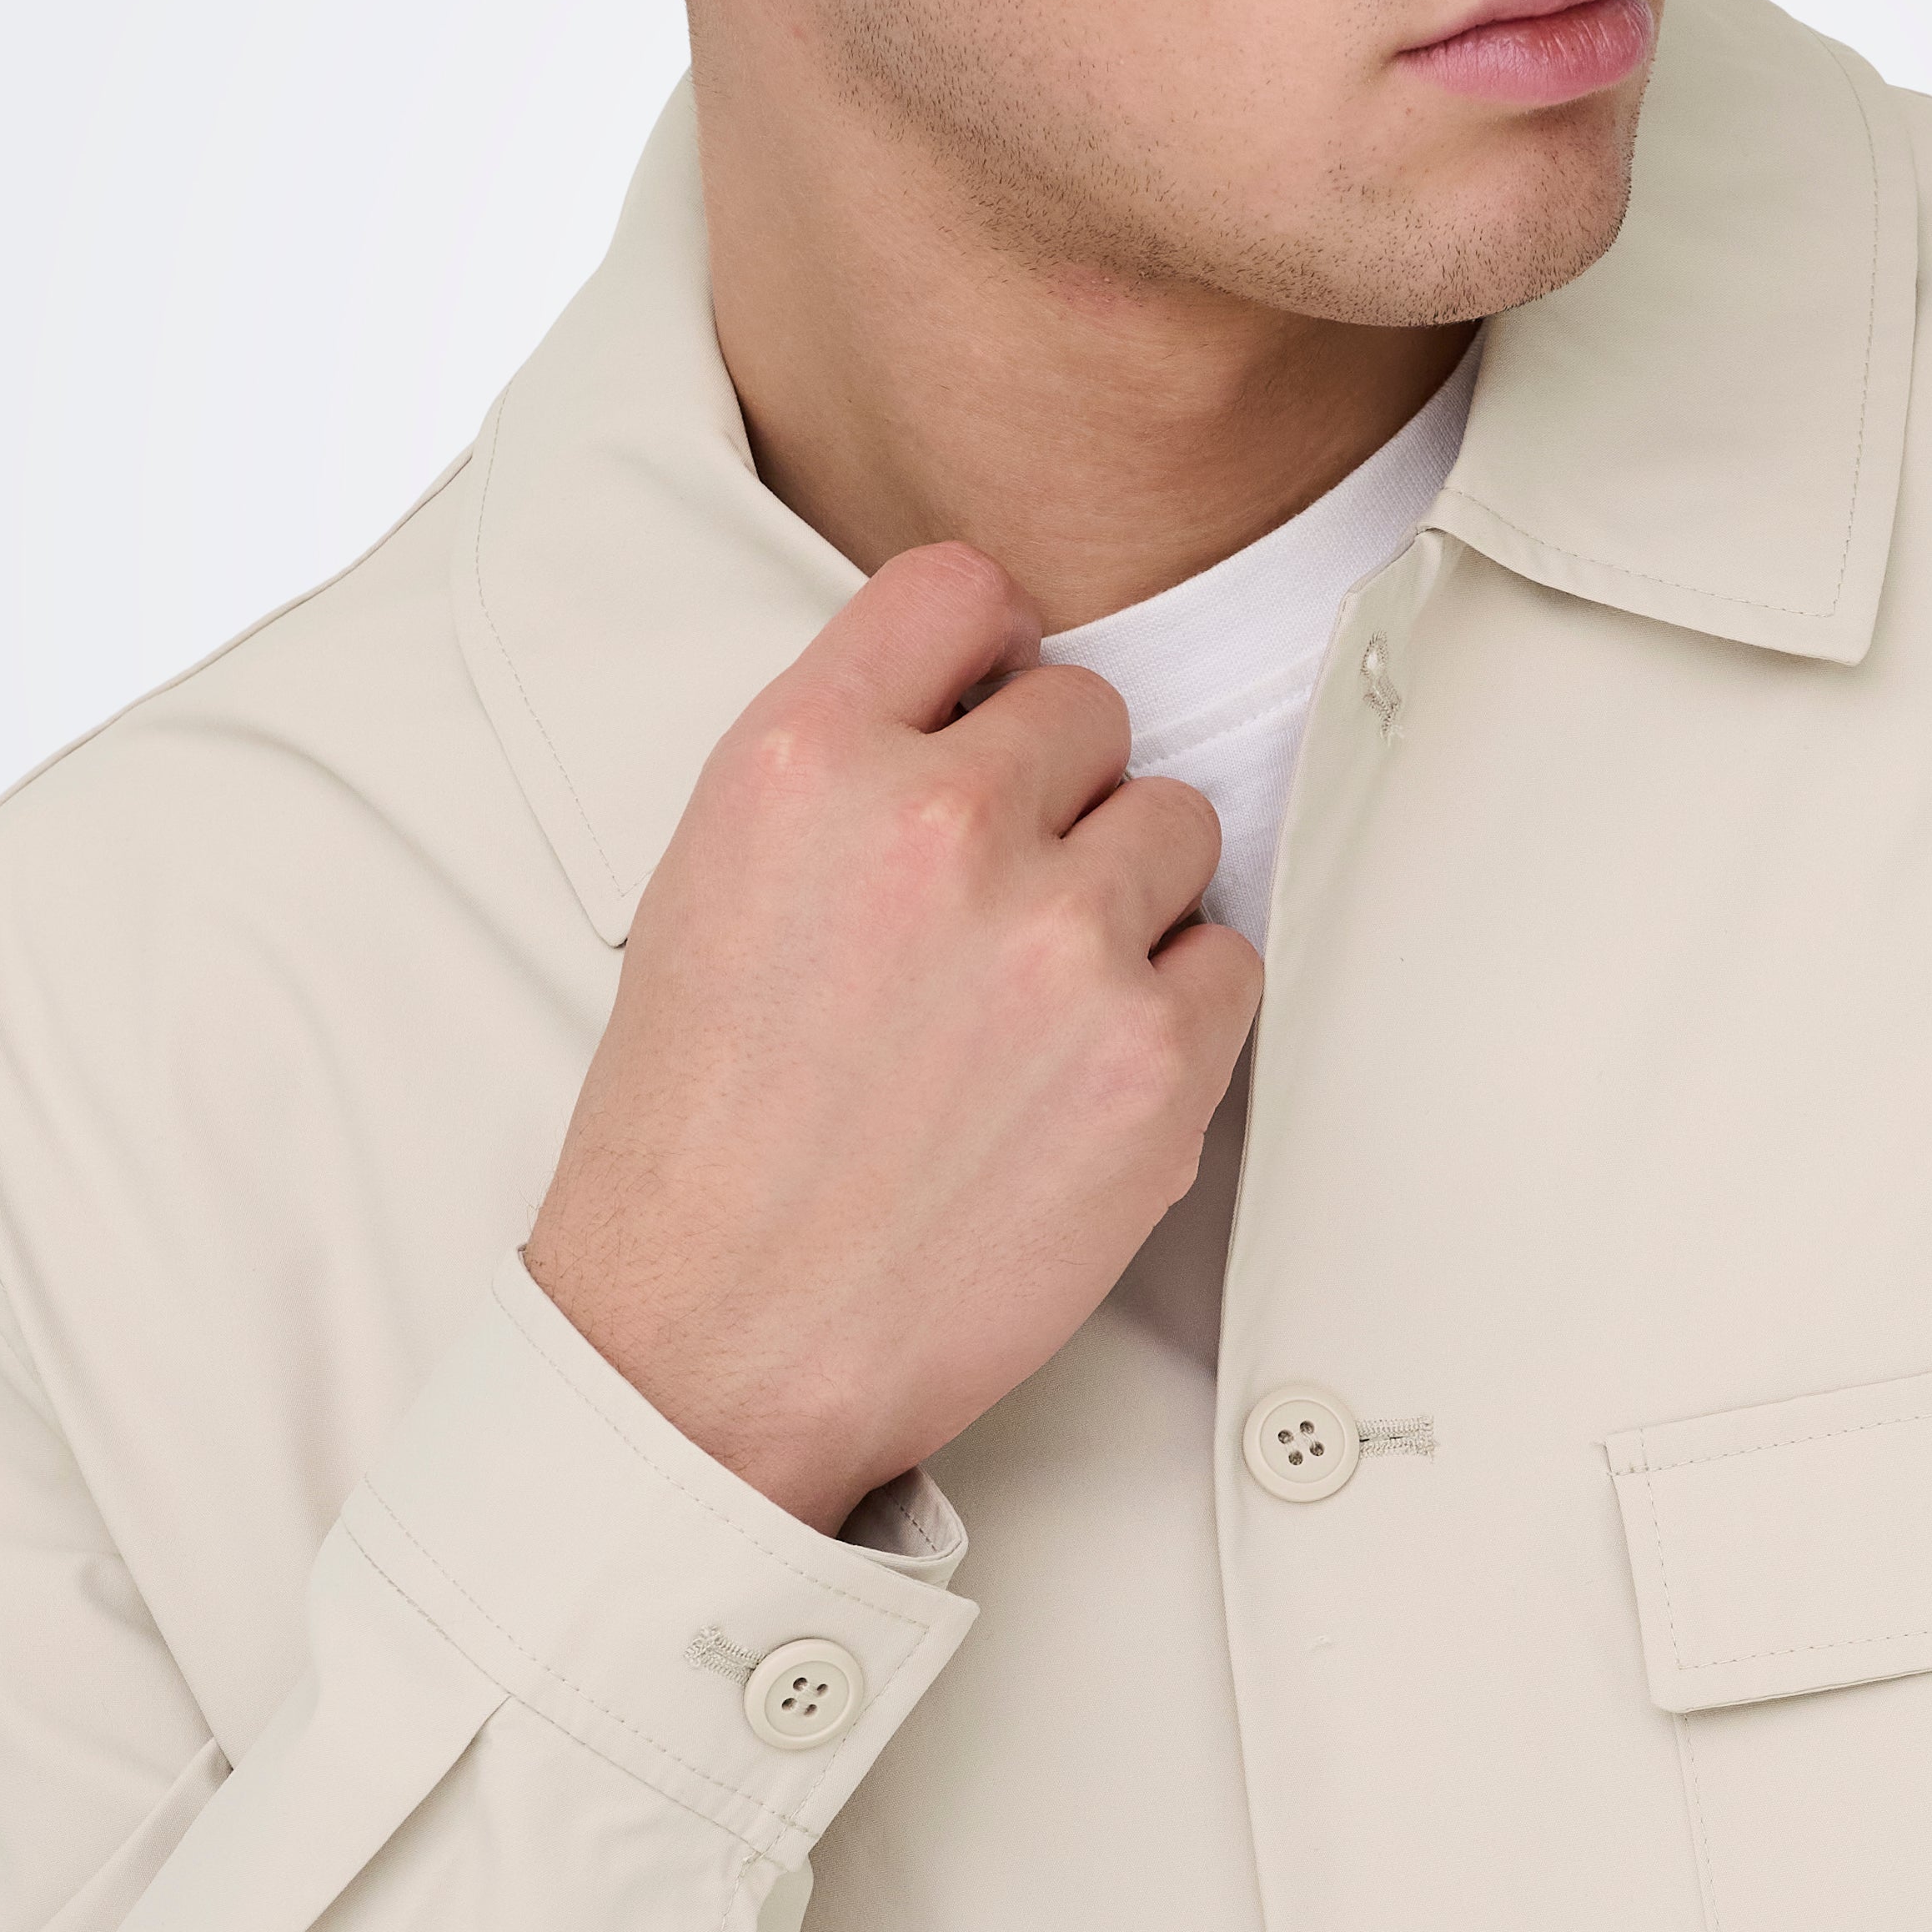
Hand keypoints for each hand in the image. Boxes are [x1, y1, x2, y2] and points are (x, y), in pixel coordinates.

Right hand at [523, 543, 1261, 1531]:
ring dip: (1125, 898)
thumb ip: (845, 761)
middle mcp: (934, 821)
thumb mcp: (713, 879)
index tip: (987, 709)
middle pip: (1088, 711)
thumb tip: (983, 696)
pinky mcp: (1152, 1053)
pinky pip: (1230, 958)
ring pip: (1175, 823)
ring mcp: (1058, 935)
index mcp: (803, 759)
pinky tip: (1077, 1077)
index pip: (960, 590)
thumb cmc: (701, 1134)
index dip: (985, 655)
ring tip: (1027, 1006)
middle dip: (1054, 800)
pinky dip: (1175, 1011)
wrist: (715, 1342)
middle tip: (987, 915)